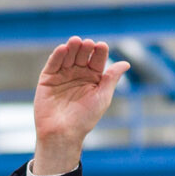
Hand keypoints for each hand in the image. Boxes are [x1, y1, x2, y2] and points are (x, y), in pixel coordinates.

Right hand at [34, 36, 129, 175]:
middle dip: (85, 48)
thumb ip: (111, 78)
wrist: (62, 133)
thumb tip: (126, 63)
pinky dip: (57, 55)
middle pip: (83, 55)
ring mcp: (62, 75)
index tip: (102, 46)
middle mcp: (78, 74)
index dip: (100, 52)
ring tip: (76, 42)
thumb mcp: (102, 97)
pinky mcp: (48, 78)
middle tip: (88, 44)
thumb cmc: (85, 119)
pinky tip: (63, 49)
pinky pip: (53, 63)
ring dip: (72, 48)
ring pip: (68, 56)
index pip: (97, 59)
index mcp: (93, 78)